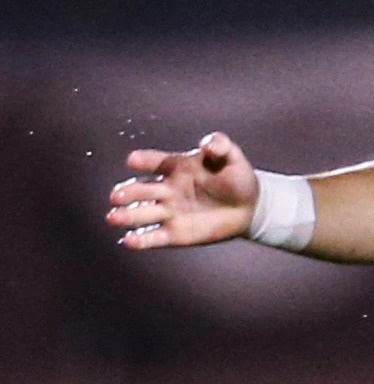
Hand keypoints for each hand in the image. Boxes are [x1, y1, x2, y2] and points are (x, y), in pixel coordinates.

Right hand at [108, 133, 261, 249]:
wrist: (249, 207)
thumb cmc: (237, 178)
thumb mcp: (232, 158)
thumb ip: (220, 146)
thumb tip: (207, 143)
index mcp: (176, 168)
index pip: (156, 162)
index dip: (144, 160)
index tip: (133, 160)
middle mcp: (166, 189)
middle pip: (142, 190)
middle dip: (129, 192)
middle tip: (116, 196)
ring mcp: (168, 212)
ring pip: (143, 213)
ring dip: (127, 216)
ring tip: (113, 217)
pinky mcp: (174, 233)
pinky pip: (154, 237)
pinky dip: (141, 239)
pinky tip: (129, 241)